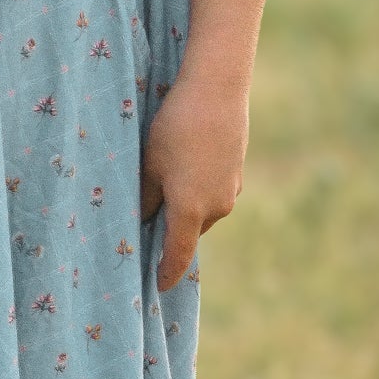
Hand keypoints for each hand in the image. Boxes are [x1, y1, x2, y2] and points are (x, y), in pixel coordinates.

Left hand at [140, 75, 249, 290]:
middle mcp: (216, 208)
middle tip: (145, 235)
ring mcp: (230, 191)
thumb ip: (145, 199)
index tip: (158, 287)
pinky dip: (197, 194)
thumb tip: (141, 222)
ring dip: (184, 212)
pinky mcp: (236, 174)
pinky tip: (183, 169)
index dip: (167, 273)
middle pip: (188, 233)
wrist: (217, 91)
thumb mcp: (149, 164)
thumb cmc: (174, 128)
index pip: (177, 255)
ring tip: (161, 194)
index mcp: (190, 210)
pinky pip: (212, 195)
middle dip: (170, 236)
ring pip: (201, 213)